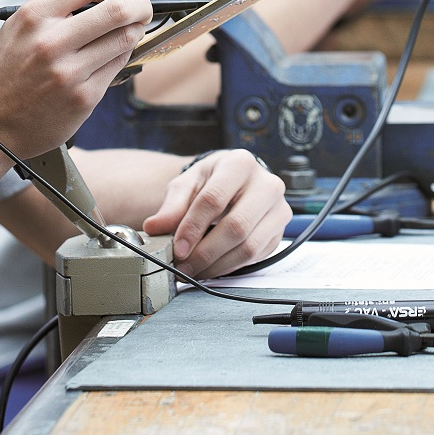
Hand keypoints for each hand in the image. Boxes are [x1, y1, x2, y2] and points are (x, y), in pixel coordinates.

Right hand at [0, 0, 151, 159]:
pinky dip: (122, 55)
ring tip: (131, 30)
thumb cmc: (4, 74)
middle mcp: (51, 41)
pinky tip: (113, 54)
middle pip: (118, 9)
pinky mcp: (83, 98)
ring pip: (125, 38)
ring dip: (135, 30)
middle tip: (143, 9)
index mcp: (34, 16)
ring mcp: (69, 72)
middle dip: (140, 5)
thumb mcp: (19, 28)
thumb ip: (61, 6)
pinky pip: (118, 66)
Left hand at [142, 150, 288, 277]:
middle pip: (236, 226)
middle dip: (205, 252)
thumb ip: (172, 205)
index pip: (214, 199)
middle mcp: (267, 184)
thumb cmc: (211, 180)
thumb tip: (154, 227)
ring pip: (248, 246)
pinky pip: (256, 256)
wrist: (236, 181)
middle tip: (183, 266)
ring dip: (217, 265)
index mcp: (240, 164)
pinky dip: (230, 267)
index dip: (193, 227)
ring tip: (193, 270)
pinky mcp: (279, 231)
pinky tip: (211, 267)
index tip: (177, 249)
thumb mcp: (188, 183)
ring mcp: (278, 208)